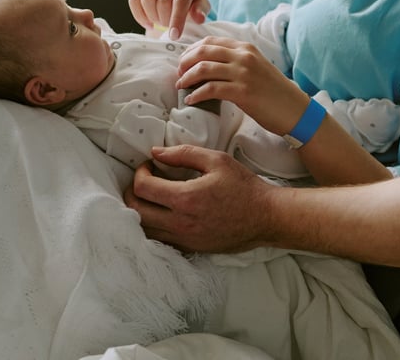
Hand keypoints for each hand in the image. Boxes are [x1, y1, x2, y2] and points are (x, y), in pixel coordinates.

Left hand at [125, 145, 273, 252]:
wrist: (265, 217)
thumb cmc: (244, 186)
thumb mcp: (217, 160)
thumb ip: (183, 154)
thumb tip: (157, 152)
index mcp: (185, 198)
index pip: (143, 188)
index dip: (139, 173)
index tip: (149, 165)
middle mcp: (180, 222)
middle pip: (135, 211)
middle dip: (133, 192)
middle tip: (144, 180)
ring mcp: (184, 238)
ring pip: (144, 229)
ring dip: (140, 211)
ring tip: (151, 197)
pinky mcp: (190, 248)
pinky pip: (159, 240)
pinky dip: (153, 226)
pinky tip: (163, 213)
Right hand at [128, 0, 210, 39]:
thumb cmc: (190, 0)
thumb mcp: (200, 6)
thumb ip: (201, 11)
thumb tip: (199, 18)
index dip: (177, 19)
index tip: (175, 35)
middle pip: (163, 1)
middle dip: (165, 19)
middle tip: (169, 26)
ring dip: (153, 17)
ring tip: (160, 22)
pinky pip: (134, 0)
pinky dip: (140, 15)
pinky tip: (149, 22)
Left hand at [177, 37, 308, 135]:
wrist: (294, 109)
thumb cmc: (273, 91)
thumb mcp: (256, 66)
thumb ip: (236, 61)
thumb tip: (208, 64)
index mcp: (246, 48)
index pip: (210, 41)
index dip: (191, 50)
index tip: (183, 62)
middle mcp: (244, 56)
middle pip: (203, 52)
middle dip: (184, 62)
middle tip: (179, 74)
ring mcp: (243, 73)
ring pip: (203, 68)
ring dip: (186, 78)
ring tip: (181, 86)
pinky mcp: (242, 92)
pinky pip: (210, 89)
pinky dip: (196, 94)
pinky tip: (191, 100)